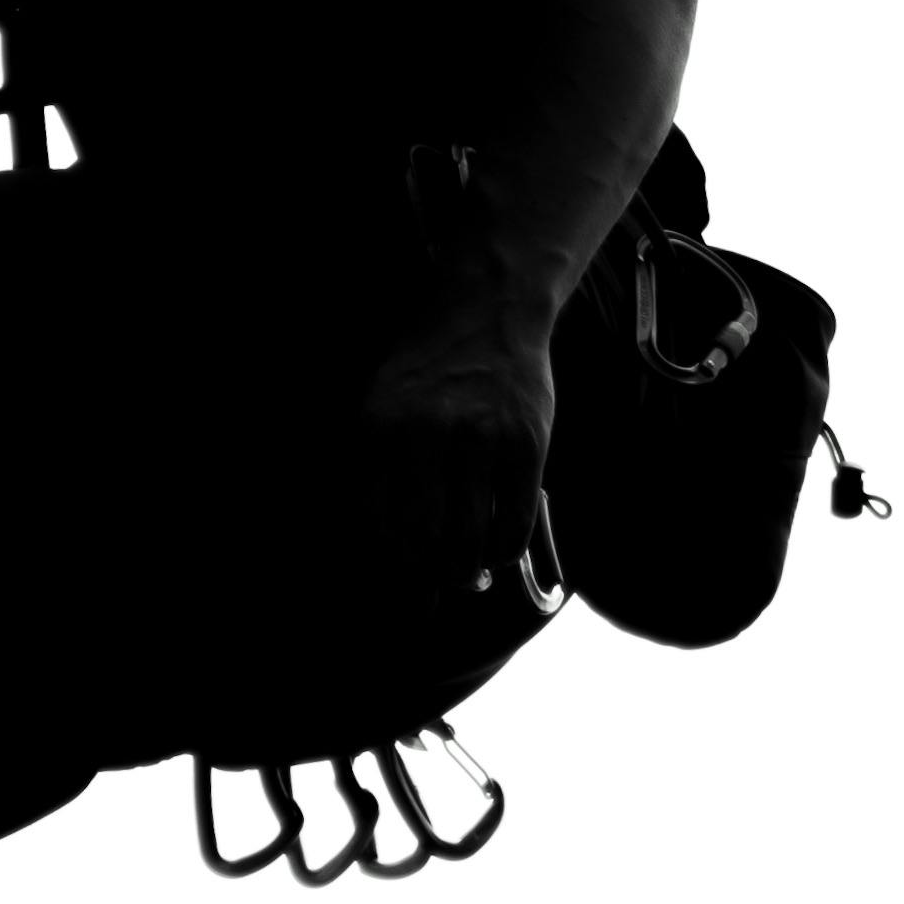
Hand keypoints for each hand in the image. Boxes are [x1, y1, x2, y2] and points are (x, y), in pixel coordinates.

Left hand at [346, 296, 557, 618]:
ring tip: (464, 578)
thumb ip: (377, 467)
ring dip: (465, 571)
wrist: (488, 308)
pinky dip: (503, 550)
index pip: (377, 521)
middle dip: (426, 578)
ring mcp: (480, 438)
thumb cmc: (430, 367)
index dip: (389, 564)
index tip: (398, 586)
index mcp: (378, 427)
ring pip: (468, 537)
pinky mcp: (526, 443)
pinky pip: (513, 521)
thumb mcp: (380, 403)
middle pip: (422, 537)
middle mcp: (425, 433)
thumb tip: (387, 548)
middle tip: (430, 596)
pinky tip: (496, 553)